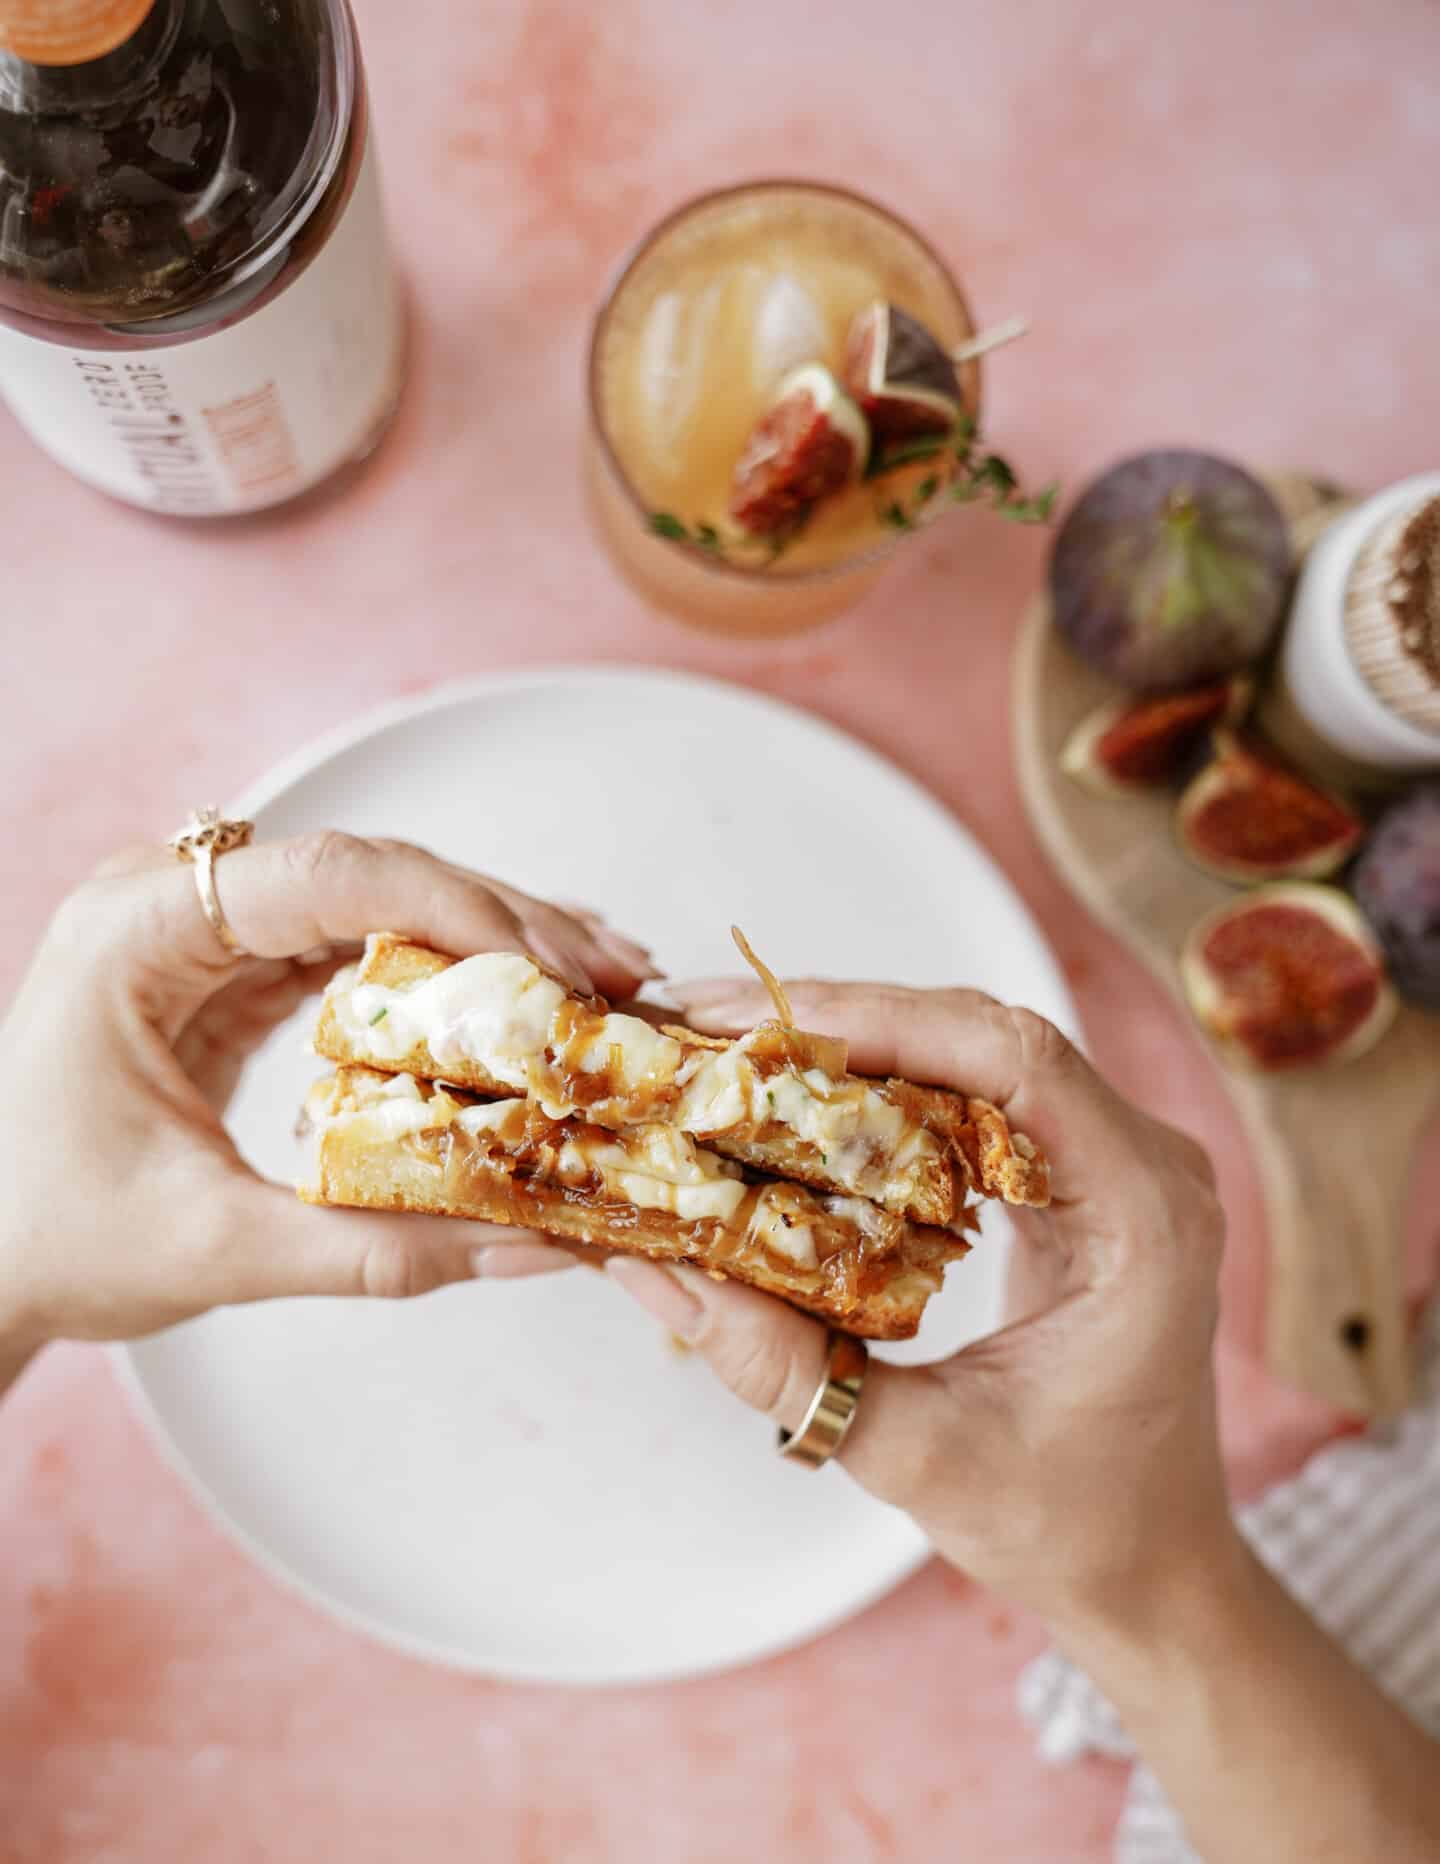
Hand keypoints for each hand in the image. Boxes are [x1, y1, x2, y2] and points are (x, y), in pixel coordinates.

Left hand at [0, 831, 652, 1365]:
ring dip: (489, 939)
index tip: (554, 966)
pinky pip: (359, 947)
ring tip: (596, 980)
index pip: (326, 875)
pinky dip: (443, 974)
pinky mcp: (235, 970)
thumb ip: (377, 1249)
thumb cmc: (54, 1240)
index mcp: (138, 931)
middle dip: (503, 919)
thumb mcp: (218, 1252)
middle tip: (613, 972)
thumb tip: (533, 1245)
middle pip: (371, 873)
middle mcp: (174, 904)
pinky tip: (518, 1001)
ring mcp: (207, 930)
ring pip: (378, 901)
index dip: (457, 908)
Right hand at [606, 980, 1231, 1630]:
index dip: (886, 1024)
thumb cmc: (1068, 1525)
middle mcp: (1145, 1165)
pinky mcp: (1075, 1178)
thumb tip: (658, 1270)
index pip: (1016, 1062)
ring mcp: (1116, 1163)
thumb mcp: (917, 1455)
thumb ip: (787, 1369)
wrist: (1152, 1565)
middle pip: (988, 1037)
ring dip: (858, 1041)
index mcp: (1142, 1217)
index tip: (764, 1028)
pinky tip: (804, 1096)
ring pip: (976, 1052)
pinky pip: (977, 1097)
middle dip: (846, 1018)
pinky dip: (885, 1086)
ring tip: (736, 1048)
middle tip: (714, 1024)